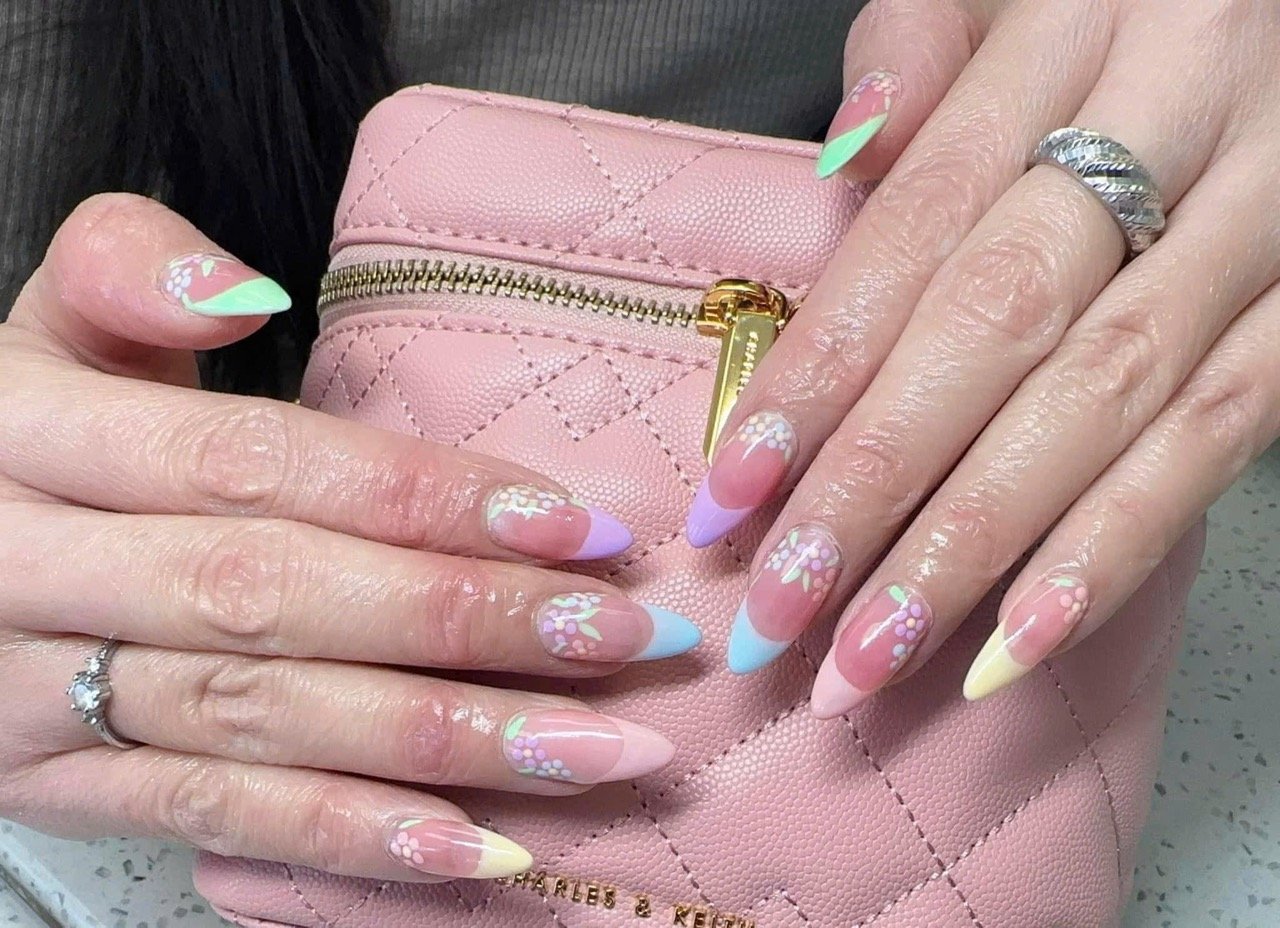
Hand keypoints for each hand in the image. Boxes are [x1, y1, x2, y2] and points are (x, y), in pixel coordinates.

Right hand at [0, 195, 699, 879]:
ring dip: (444, 743)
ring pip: (266, 721)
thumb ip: (128, 271)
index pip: (260, 465)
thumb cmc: (26, 430)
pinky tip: (476, 852)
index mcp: (36, 434)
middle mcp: (32, 569)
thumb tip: (240, 291)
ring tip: (592, 751)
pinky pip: (216, 817)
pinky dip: (350, 840)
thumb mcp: (51, 326)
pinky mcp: (61, 787)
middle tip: (622, 639)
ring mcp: (39, 694)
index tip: (574, 525)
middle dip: (467, 622)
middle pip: (280, 597)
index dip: (422, 497)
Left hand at [686, 0, 1279, 711]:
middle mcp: (1185, 114)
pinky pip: (1225, 437)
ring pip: (1110, 400)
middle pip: (1002, 325)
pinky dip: (1117, 548)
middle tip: (779, 608)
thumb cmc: (1113, 1)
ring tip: (869, 657)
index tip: (731, 492)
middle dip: (878, 485)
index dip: (820, 367)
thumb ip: (921, 46)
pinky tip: (1018, 643)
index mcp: (1083, 21)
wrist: (1278, 0)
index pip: (920, 223)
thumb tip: (845, 153)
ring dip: (978, 548)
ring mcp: (1270, 218)